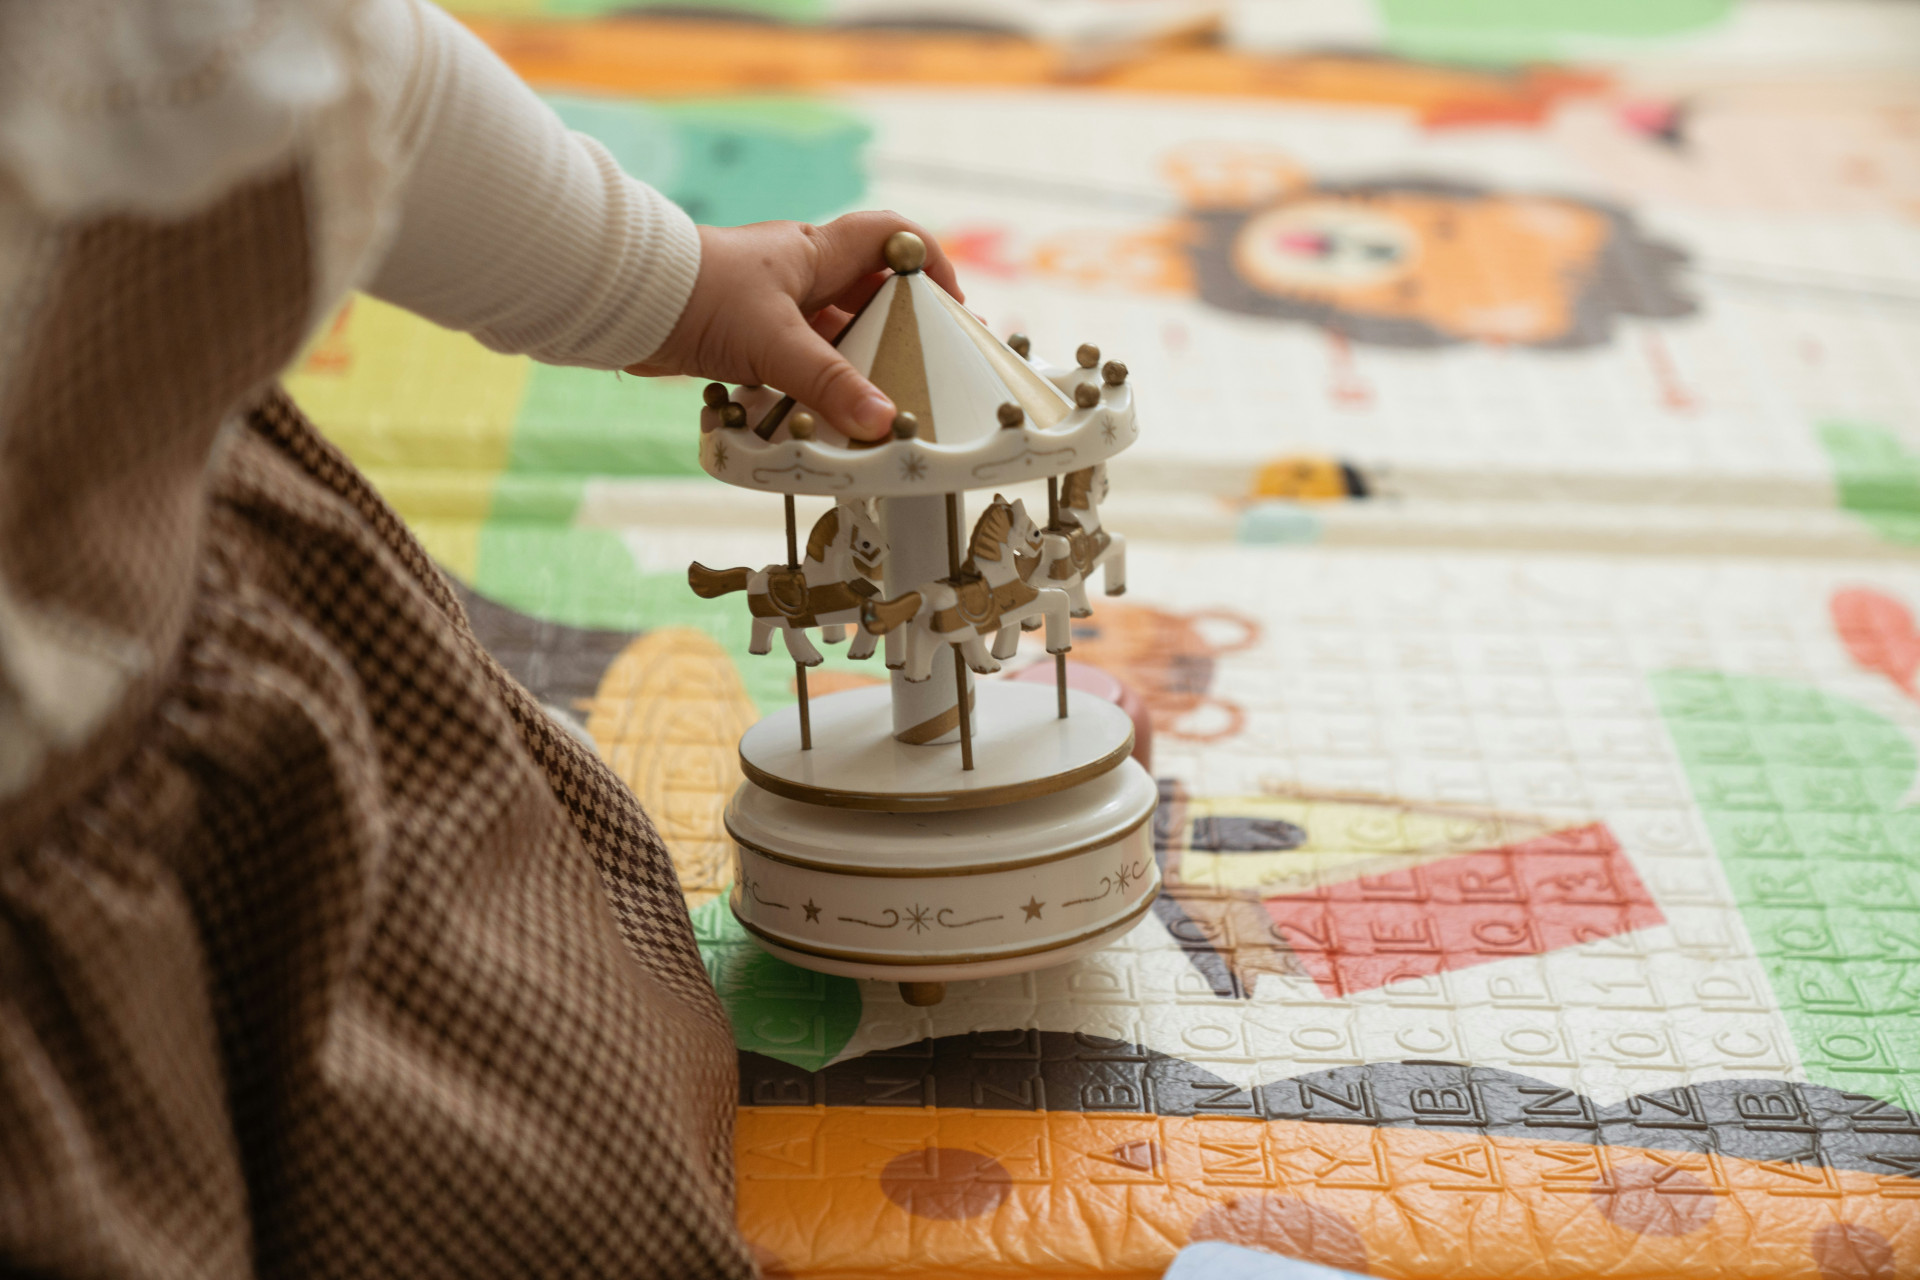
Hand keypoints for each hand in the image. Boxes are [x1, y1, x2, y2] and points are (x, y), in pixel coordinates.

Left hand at [625, 211, 962, 440]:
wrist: (624, 302)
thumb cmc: (699, 294)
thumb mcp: (775, 342)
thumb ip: (829, 384)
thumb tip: (882, 421)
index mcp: (817, 252)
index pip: (892, 238)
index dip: (930, 264)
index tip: (954, 308)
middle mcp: (800, 274)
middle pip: (870, 294)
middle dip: (901, 328)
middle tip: (929, 367)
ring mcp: (774, 306)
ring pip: (834, 334)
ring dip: (856, 365)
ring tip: (885, 402)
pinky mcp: (748, 337)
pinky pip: (799, 362)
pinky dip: (816, 387)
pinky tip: (827, 414)